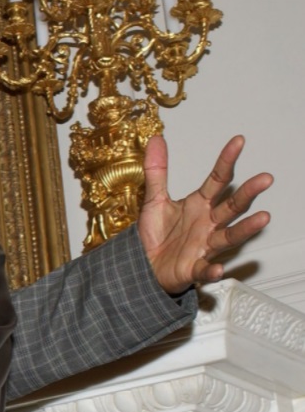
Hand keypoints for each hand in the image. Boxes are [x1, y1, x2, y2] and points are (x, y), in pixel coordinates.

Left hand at [138, 135, 272, 292]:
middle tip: (265, 178)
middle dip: (248, 193)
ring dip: (246, 228)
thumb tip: (156, 140)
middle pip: (232, 206)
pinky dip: (211, 270)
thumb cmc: (157, 234)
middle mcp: (208, 223)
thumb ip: (157, 171)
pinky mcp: (194, 267)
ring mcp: (204, 245)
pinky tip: (217, 269)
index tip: (238, 141)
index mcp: (200, 205)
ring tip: (263, 218)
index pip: (217, 180)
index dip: (226, 160)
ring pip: (229, 236)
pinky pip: (204, 269)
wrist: (146, 264)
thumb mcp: (154, 199)